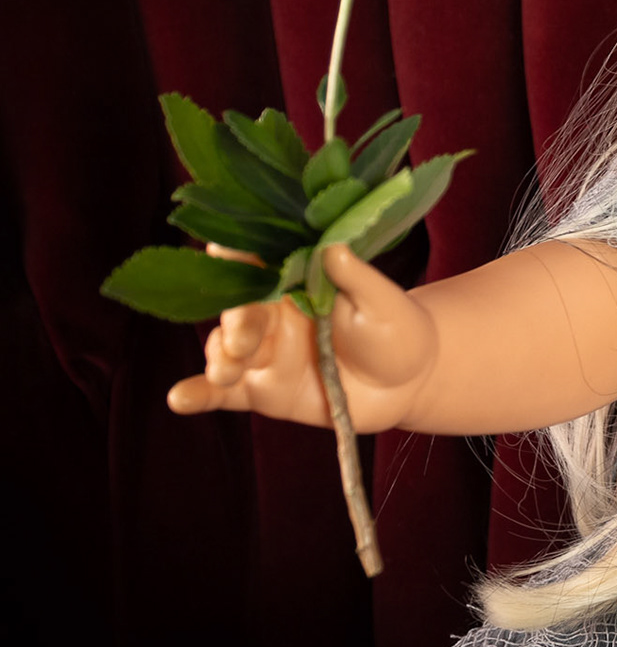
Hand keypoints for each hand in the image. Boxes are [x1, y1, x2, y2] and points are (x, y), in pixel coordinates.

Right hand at [166, 244, 437, 433]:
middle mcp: (272, 314)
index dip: (237, 253)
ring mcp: (264, 353)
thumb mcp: (383, 302)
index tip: (219, 247)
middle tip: (245, 340)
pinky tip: (179, 399)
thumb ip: (356, 279)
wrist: (408, 382)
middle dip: (236, 322)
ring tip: (227, 371)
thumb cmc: (396, 329)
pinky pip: (224, 394)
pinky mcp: (263, 390)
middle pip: (239, 309)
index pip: (259, 262)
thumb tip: (332, 247)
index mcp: (296, 282)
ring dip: (219, 357)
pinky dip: (198, 395)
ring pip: (226, 350)